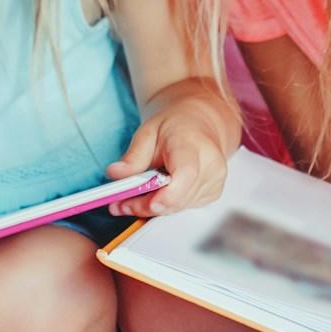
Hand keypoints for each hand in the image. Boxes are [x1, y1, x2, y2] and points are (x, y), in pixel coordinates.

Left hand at [107, 90, 234, 216]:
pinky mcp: (213, 193)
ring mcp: (215, 181)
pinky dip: (166, 204)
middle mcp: (211, 165)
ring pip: (178, 207)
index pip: (185, 176)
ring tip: (133, 197)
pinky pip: (184, 207)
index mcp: (193, 145)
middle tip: (118, 204)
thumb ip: (133, 156)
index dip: (164, 196)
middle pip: (177, 198)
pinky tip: (158, 191)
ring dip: (153, 207)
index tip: (138, 203)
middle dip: (144, 205)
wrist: (199, 124)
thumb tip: (115, 174)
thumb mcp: (147, 133)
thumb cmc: (175, 126)